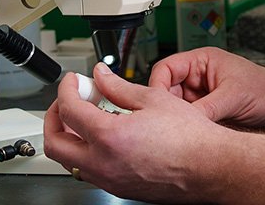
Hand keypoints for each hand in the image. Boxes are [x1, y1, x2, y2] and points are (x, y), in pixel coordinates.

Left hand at [43, 62, 224, 202]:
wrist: (210, 167)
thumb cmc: (190, 138)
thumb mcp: (153, 99)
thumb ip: (118, 87)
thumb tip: (101, 76)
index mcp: (109, 137)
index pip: (69, 110)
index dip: (66, 90)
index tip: (73, 82)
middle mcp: (103, 164)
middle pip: (55, 144)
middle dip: (54, 118)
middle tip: (68, 101)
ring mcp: (109, 180)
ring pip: (69, 162)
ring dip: (69, 137)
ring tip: (87, 117)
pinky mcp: (119, 188)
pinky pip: (89, 171)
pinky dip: (87, 151)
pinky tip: (105, 135)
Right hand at [149, 47, 264, 133]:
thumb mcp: (234, 96)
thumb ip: (205, 108)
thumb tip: (180, 121)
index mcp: (202, 62)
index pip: (165, 70)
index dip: (157, 86)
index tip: (157, 105)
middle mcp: (198, 81)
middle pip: (166, 93)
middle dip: (166, 108)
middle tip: (167, 124)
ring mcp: (201, 100)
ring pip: (175, 111)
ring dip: (177, 122)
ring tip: (180, 133)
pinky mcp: (207, 118)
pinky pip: (188, 125)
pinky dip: (187, 132)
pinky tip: (190, 140)